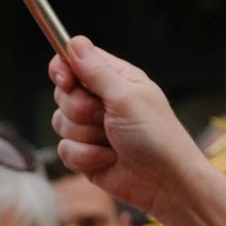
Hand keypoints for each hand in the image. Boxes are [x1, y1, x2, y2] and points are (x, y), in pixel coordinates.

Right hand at [49, 38, 225, 225]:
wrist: (165, 183)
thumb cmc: (156, 136)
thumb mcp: (126, 97)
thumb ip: (96, 71)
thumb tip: (74, 41)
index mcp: (115, 78)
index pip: (75, 61)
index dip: (64, 69)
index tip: (66, 80)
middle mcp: (101, 101)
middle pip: (62, 94)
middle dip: (80, 109)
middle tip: (105, 118)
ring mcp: (91, 129)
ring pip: (60, 122)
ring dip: (85, 136)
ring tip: (112, 142)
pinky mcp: (85, 155)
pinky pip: (64, 150)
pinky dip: (85, 157)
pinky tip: (108, 160)